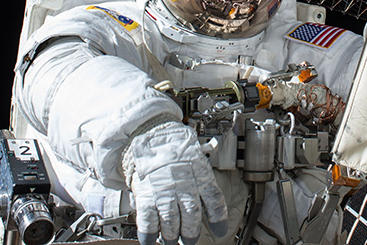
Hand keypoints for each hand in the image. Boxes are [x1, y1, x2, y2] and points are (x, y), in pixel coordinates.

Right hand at [123, 120, 228, 244]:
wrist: (150, 132)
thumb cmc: (172, 144)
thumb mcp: (194, 155)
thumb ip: (201, 174)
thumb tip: (207, 192)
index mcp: (200, 173)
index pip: (214, 200)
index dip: (218, 219)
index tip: (219, 230)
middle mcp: (184, 184)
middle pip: (192, 217)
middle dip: (191, 233)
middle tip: (189, 240)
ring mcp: (165, 191)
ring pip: (172, 223)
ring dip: (171, 236)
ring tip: (170, 240)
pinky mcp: (147, 195)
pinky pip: (149, 221)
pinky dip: (150, 234)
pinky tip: (150, 240)